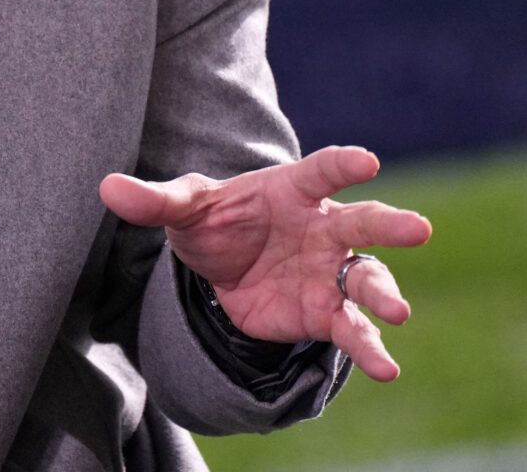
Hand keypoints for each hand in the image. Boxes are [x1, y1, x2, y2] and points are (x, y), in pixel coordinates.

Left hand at [99, 145, 429, 380]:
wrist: (222, 269)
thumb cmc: (214, 222)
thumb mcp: (182, 209)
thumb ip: (153, 200)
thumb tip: (107, 187)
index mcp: (293, 190)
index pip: (321, 171)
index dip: (342, 164)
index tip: (367, 159)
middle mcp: (323, 227)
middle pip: (363, 223)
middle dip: (390, 225)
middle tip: (419, 228)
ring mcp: (330, 271)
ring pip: (366, 278)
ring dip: (383, 294)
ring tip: (397, 313)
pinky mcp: (325, 313)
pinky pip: (351, 329)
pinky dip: (368, 347)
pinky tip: (386, 367)